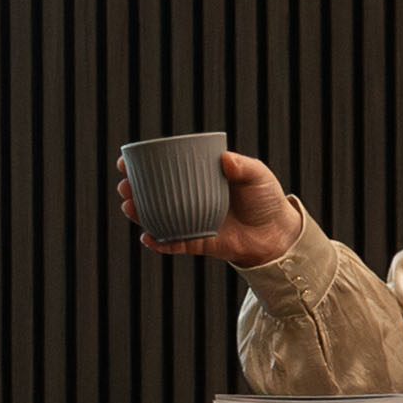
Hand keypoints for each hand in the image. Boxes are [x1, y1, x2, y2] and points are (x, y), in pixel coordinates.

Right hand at [121, 148, 303, 269]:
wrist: (278, 233)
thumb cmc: (266, 198)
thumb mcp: (257, 175)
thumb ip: (242, 166)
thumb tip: (224, 159)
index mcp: (199, 179)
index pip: (166, 170)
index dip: (143, 167)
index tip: (126, 162)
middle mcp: (190, 200)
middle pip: (154, 194)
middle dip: (133, 190)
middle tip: (124, 186)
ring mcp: (192, 222)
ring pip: (158, 218)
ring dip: (139, 214)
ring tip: (128, 206)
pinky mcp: (198, 243)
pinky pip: (174, 243)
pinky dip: (160, 242)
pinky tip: (147, 237)